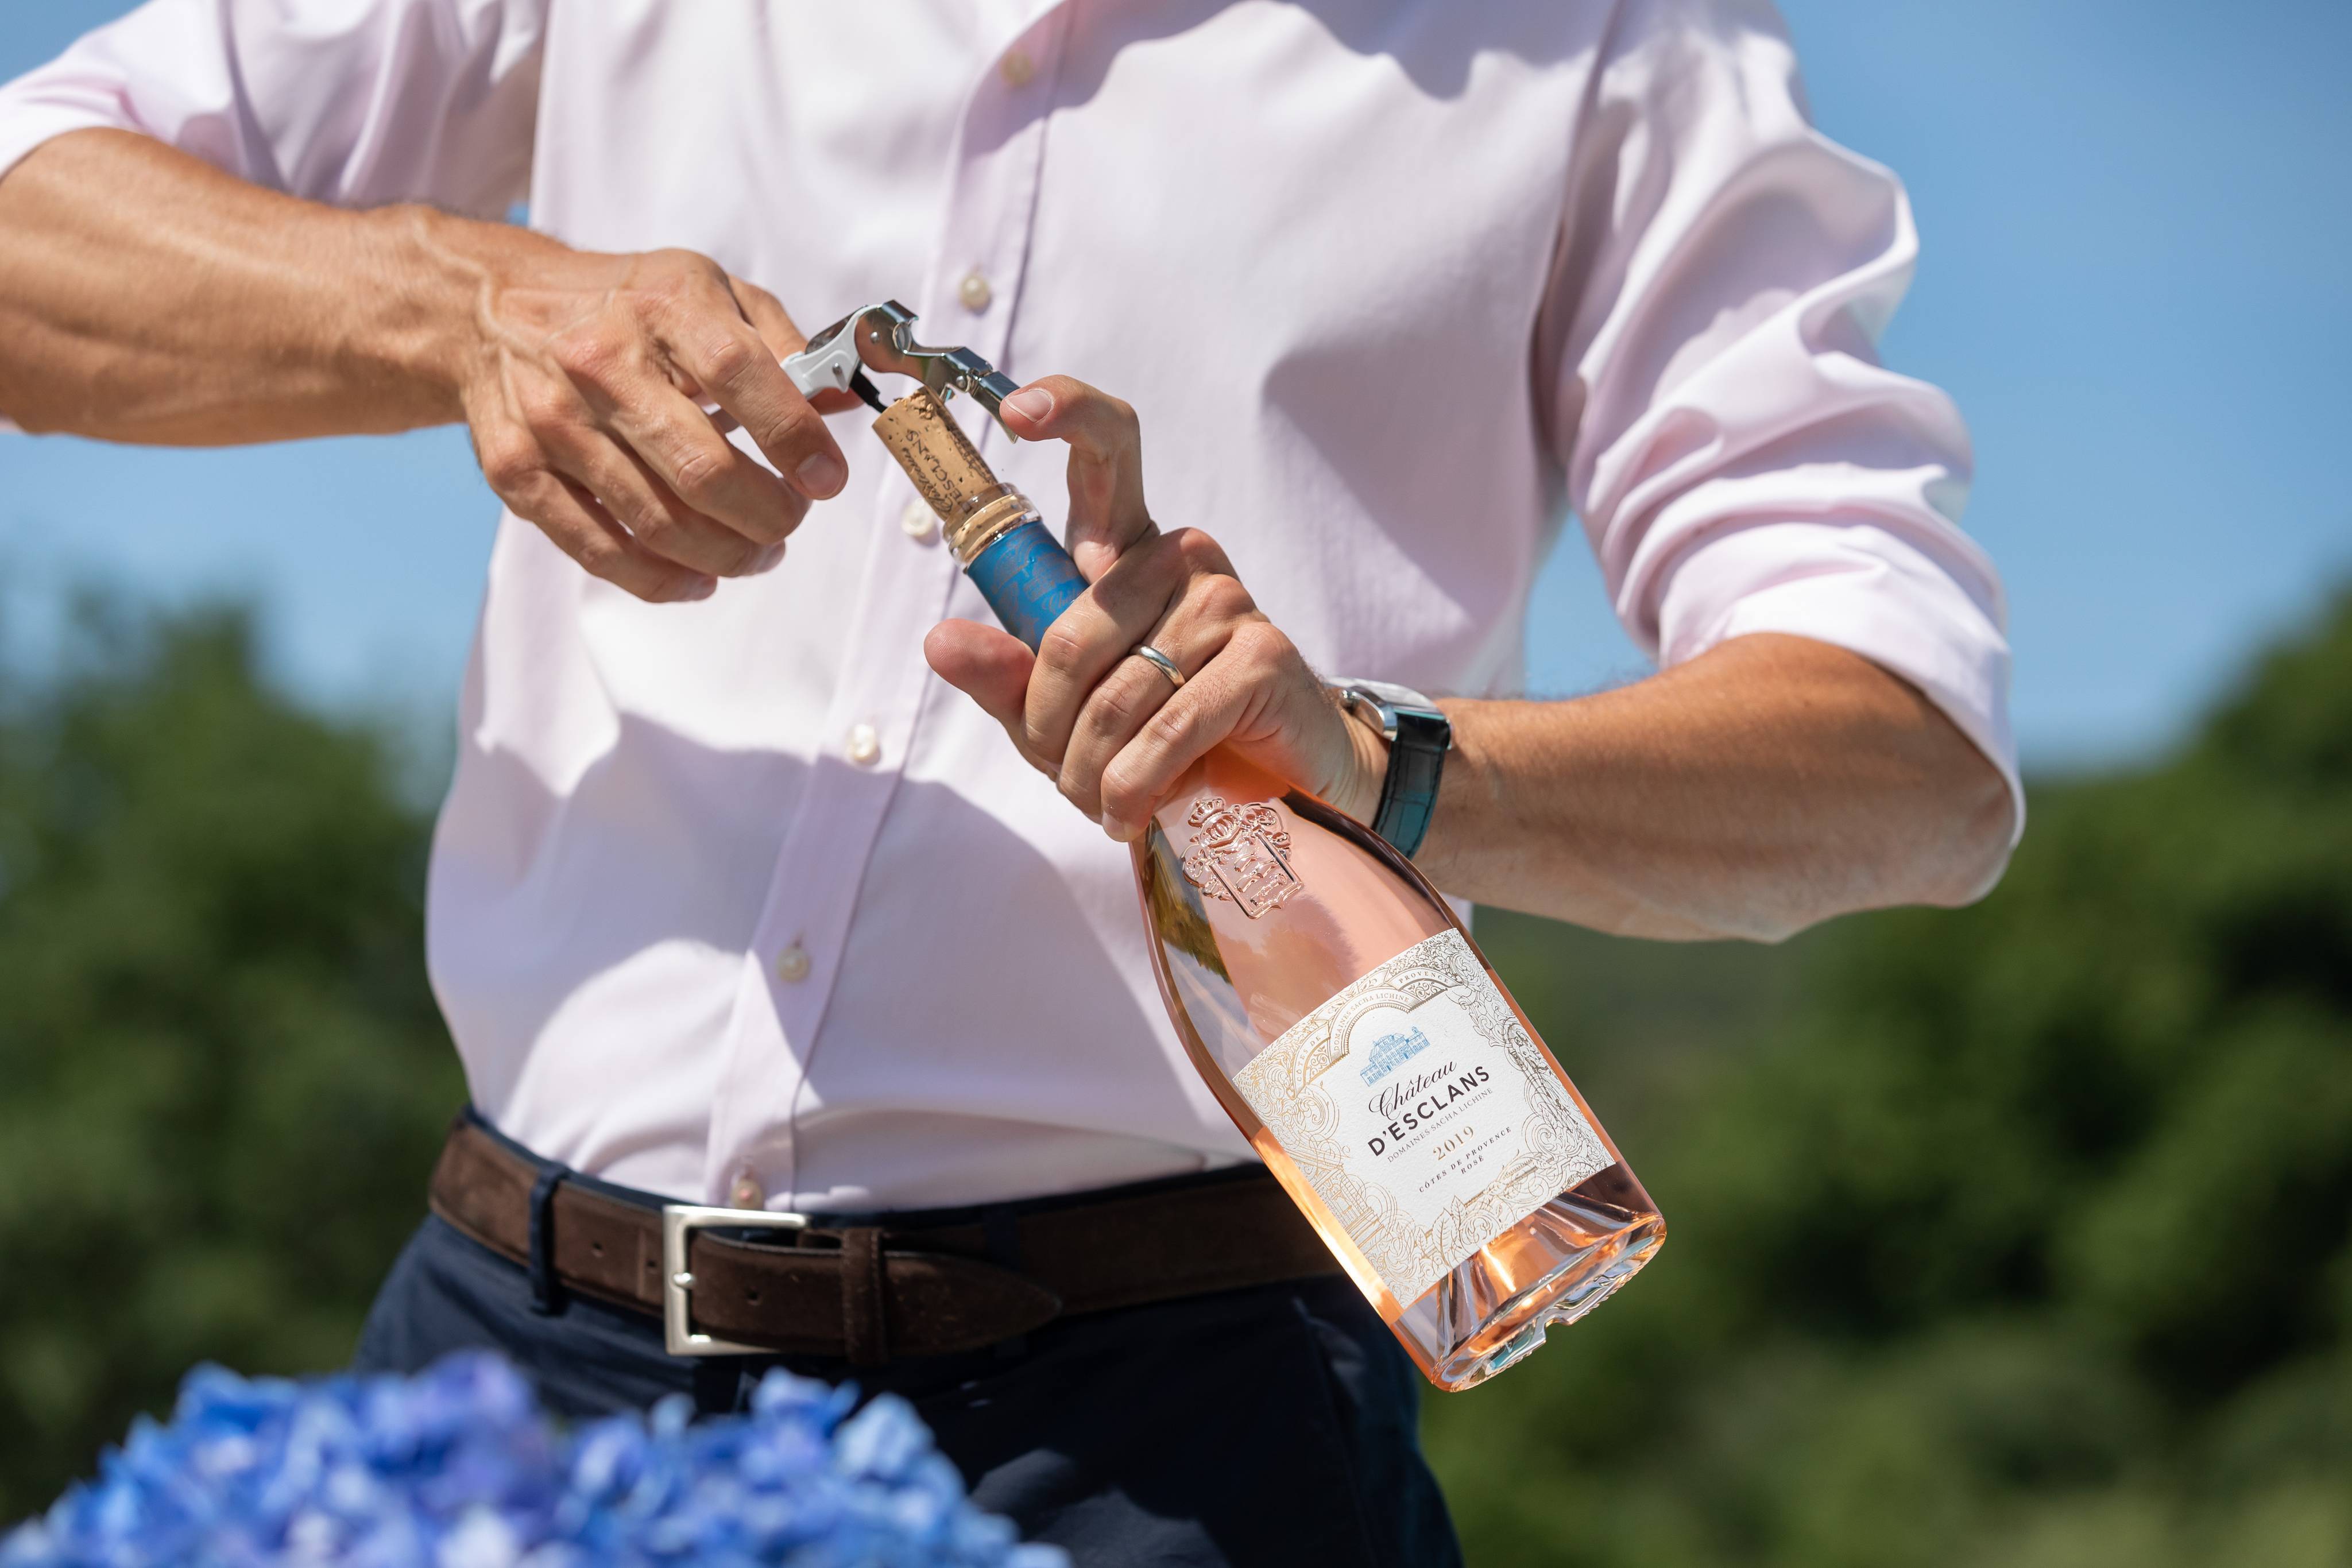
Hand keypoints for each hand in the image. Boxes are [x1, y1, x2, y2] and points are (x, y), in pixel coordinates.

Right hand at [423, 218, 860, 601]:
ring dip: (727, 555)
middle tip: (791, 521)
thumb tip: (840, 403)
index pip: (739, 375)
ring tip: (758, 552)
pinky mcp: (517, 472)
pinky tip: (700, 578)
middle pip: (702, 471)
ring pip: (658, 523)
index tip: (826, 478)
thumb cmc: (623, 305)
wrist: (495, 310)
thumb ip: (781, 346)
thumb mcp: (709, 291)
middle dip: (768, 515)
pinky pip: (600, 550)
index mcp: (660, 308)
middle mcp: (600, 364)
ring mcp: (553, 423)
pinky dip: (662, 580)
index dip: (794, 438)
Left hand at [923, 376, 1389, 840]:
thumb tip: (939, 641)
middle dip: (1048, 729)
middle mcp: (1180, 557)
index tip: (1017, 410)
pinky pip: (1167, 730)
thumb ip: (1008, 675)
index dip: (1066, 413)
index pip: (1107, 450)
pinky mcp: (1262, 656)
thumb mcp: (1065, 712)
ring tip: (1102, 804)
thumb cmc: (1164, 737)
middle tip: (1061, 774)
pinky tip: (1136, 813)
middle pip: (1069, 635)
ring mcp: (1225, 601)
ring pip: (1114, 697)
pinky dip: (1135, 788)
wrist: (1278, 781)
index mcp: (1129, 549)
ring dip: (1091, 774)